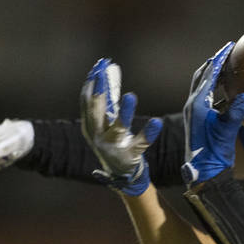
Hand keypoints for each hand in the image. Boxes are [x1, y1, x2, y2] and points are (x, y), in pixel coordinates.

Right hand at [80, 58, 161, 195]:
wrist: (121, 175)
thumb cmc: (114, 142)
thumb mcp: (106, 124)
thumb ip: (106, 104)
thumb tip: (106, 77)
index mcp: (90, 127)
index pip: (86, 102)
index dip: (91, 85)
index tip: (97, 68)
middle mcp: (98, 136)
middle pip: (96, 112)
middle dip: (98, 93)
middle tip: (101, 74)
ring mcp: (113, 147)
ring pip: (118, 127)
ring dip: (124, 112)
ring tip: (131, 96)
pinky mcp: (130, 155)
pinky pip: (141, 143)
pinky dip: (149, 133)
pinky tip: (157, 122)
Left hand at [181, 41, 243, 185]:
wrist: (204, 172)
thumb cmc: (214, 154)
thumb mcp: (227, 132)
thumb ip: (235, 113)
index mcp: (197, 104)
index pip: (208, 75)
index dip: (219, 59)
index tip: (229, 47)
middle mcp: (192, 105)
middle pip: (202, 76)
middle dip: (214, 63)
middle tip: (226, 52)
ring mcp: (194, 113)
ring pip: (203, 86)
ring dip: (213, 75)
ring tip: (227, 67)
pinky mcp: (198, 120)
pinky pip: (207, 97)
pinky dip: (216, 89)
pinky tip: (227, 91)